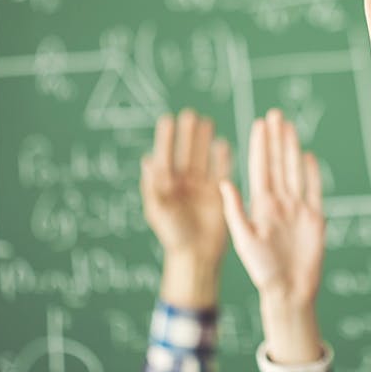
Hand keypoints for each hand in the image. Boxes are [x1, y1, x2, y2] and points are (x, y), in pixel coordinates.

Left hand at [141, 109, 230, 307]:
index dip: (166, 139)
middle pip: (186, 153)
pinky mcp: (218, 195)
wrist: (196, 256)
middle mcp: (184, 184)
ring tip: (207, 122)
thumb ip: (153, 186)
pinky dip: (223, 158)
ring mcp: (202, 188)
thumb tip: (147, 160)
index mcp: (166, 187)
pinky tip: (223, 144)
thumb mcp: (158, 211)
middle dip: (188, 135)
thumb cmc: (173, 236)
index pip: (166, 157)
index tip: (168, 120)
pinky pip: (221, 171)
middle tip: (190, 115)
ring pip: (203, 159)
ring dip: (204, 142)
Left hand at [220, 109, 324, 362]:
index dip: (259, 145)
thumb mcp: (244, 240)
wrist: (290, 291)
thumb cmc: (263, 271)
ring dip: (291, 148)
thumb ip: (235, 211)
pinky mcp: (314, 218)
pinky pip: (313, 189)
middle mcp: (279, 203)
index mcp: (260, 206)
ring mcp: (297, 208)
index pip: (260, 168)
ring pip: (294, 170)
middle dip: (275, 138)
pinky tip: (307, 155)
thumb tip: (223, 183)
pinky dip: (311, 172)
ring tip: (289, 126)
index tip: (258, 123)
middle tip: (274, 114)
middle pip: (277, 163)